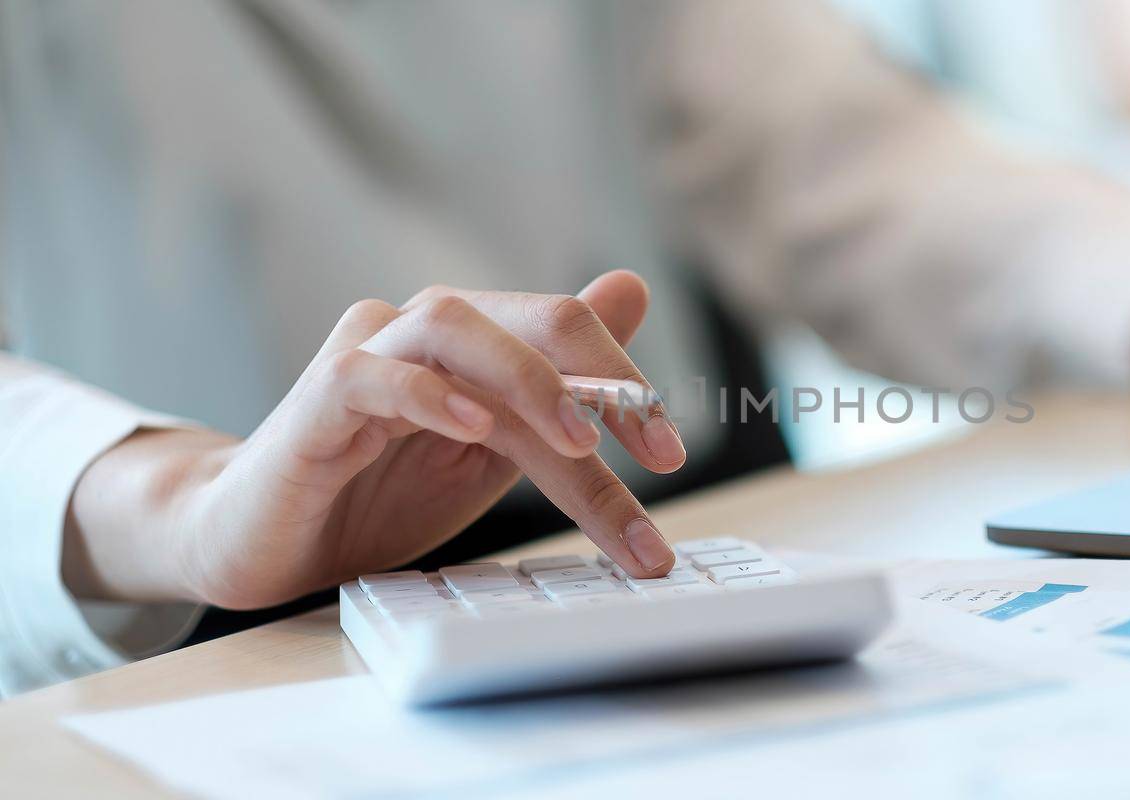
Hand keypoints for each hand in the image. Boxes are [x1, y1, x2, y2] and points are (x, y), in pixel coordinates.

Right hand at [63, 271, 686, 608]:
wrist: (263, 541)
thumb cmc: (378, 491)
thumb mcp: (494, 448)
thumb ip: (557, 384)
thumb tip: (633, 288)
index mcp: (473, 344)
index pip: (567, 335)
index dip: (628, 385)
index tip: (669, 455)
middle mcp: (422, 332)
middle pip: (530, 320)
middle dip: (604, 383)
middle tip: (654, 457)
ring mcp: (367, 354)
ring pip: (455, 326)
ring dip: (529, 380)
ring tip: (577, 440)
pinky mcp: (317, 398)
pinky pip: (372, 374)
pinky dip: (429, 394)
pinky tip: (474, 427)